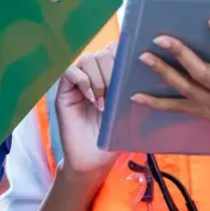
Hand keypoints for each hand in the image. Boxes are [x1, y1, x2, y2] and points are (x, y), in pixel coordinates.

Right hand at [54, 44, 118, 178]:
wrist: (93, 161)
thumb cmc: (112, 138)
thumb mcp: (127, 112)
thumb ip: (131, 91)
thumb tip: (145, 70)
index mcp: (110, 77)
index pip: (115, 50)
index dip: (123, 56)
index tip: (131, 75)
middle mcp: (93, 75)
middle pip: (102, 52)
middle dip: (112, 72)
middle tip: (115, 97)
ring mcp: (78, 83)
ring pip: (87, 59)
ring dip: (99, 80)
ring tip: (102, 103)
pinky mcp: (64, 92)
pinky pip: (69, 71)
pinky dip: (82, 81)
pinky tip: (91, 99)